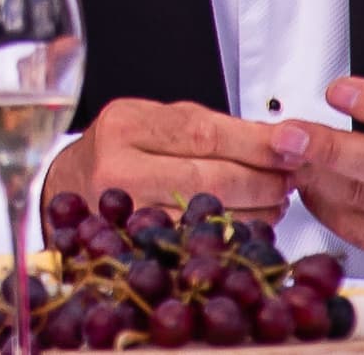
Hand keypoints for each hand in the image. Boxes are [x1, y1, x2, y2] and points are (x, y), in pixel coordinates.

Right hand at [40, 98, 292, 220]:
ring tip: (275, 200)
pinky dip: (230, 231)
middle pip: (209, 177)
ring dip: (254, 209)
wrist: (70, 182)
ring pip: (205, 214)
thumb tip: (280, 139)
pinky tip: (248, 222)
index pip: (204, 133)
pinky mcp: (131, 243)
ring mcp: (123, 210)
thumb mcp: (159, 121)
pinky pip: (193, 239)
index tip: (294, 145)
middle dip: (262, 179)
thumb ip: (213, 127)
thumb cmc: (122, 148)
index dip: (255, 143)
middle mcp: (118, 165)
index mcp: (127, 123)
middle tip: (290, 178)